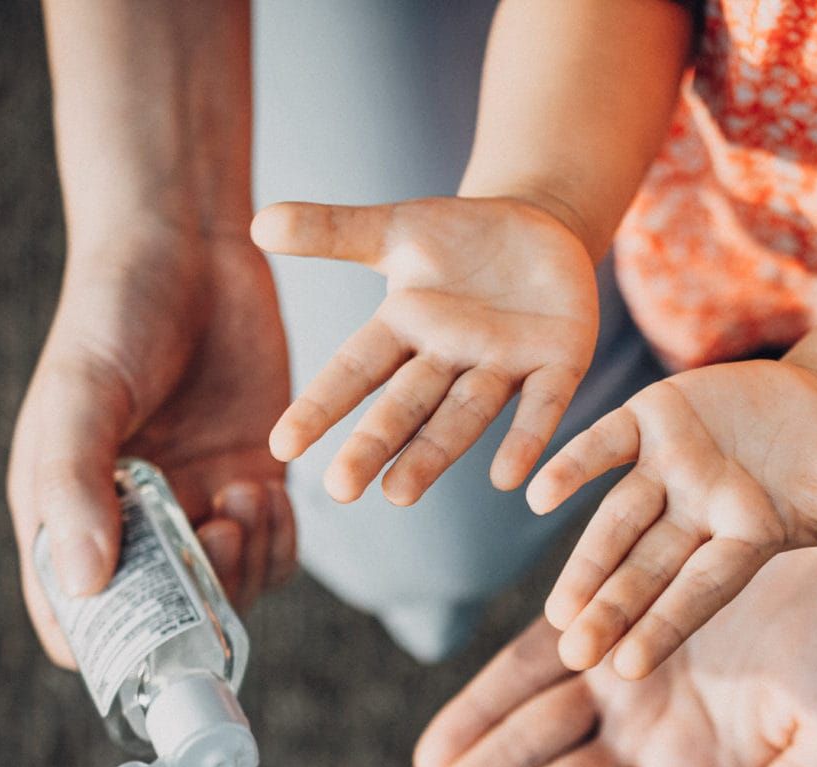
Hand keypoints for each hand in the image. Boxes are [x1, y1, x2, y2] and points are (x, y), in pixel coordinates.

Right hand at [7, 224, 293, 667]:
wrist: (190, 248)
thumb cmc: (114, 313)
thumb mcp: (82, 394)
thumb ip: (78, 486)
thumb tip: (82, 586)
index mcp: (66, 513)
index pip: (77, 621)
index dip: (111, 650)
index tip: (155, 636)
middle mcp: (131, 523)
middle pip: (167, 619)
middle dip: (201, 601)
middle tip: (222, 537)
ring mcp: (195, 505)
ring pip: (229, 591)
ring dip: (248, 565)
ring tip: (245, 497)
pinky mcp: (251, 479)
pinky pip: (273, 550)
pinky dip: (280, 540)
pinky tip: (270, 490)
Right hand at [250, 196, 598, 504]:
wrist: (542, 230)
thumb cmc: (461, 239)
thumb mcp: (397, 230)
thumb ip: (332, 231)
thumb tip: (258, 223)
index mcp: (405, 329)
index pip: (355, 370)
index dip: (322, 404)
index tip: (283, 445)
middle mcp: (448, 358)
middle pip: (405, 405)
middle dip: (375, 444)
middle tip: (341, 490)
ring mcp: (503, 365)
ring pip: (464, 416)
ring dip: (435, 455)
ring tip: (400, 493)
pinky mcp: (558, 363)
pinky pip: (542, 406)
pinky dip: (526, 440)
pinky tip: (510, 479)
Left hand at [525, 360, 816, 679]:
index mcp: (741, 544)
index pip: (699, 591)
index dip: (666, 624)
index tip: (627, 666)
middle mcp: (695, 516)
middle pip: (647, 568)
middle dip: (612, 608)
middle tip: (572, 652)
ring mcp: (668, 469)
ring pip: (616, 519)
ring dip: (586, 560)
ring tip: (555, 609)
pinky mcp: (650, 420)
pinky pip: (604, 445)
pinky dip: (573, 464)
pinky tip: (535, 495)